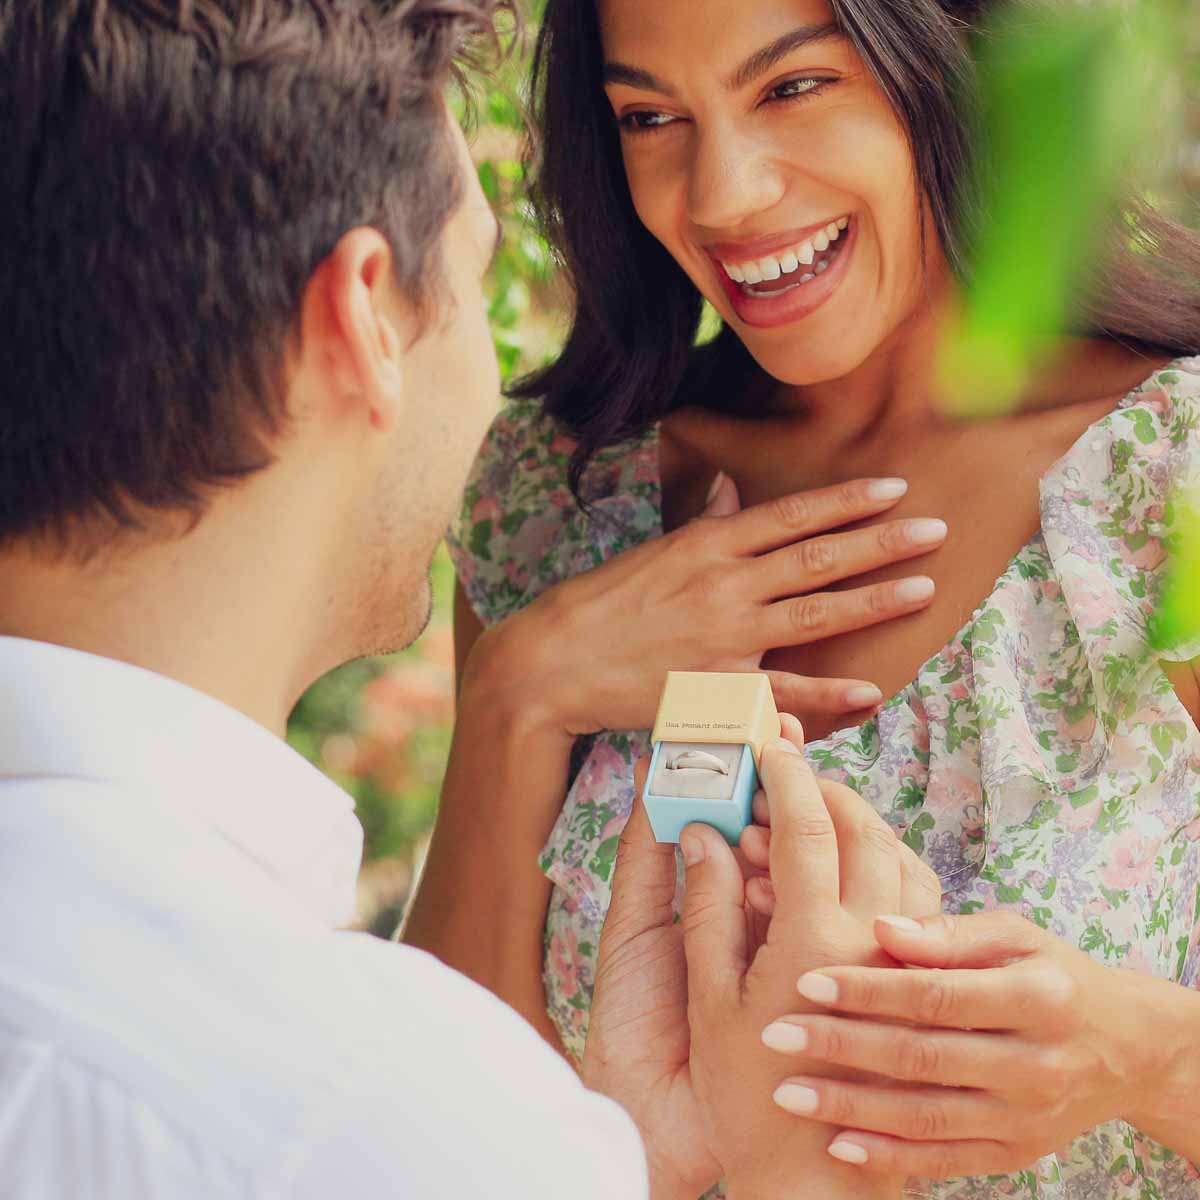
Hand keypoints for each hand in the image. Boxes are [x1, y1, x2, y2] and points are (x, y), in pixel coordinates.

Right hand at [468, 475, 944, 737]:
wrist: (555, 660)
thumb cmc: (601, 602)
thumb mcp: (653, 550)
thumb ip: (702, 521)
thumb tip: (731, 489)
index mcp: (708, 544)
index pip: (792, 516)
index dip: (847, 502)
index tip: (894, 490)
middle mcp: (724, 584)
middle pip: (817, 558)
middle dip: (881, 543)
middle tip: (934, 530)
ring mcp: (724, 637)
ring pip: (814, 614)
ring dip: (873, 601)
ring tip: (923, 589)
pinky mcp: (716, 688)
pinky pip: (783, 691)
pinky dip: (828, 692)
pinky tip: (871, 689)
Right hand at [583, 714, 925, 1199]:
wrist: (809, 1177)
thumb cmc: (746, 1093)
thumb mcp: (708, 998)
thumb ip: (707, 906)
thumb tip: (703, 832)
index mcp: (812, 937)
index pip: (806, 825)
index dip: (786, 774)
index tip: (771, 743)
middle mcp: (869, 939)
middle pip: (863, 827)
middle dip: (826, 785)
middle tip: (792, 770)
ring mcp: (901, 962)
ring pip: (900, 858)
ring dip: (861, 821)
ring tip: (820, 812)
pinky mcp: (916, 984)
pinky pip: (918, 899)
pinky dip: (888, 864)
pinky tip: (856, 872)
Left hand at [762, 910, 1155, 1179]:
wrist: (1122, 1048)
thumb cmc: (1050, 973)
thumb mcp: (1014, 936)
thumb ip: (948, 934)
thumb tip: (881, 927)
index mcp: (1038, 997)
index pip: (937, 994)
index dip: (869, 989)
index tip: (807, 979)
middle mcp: (1034, 1064)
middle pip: (923, 1058)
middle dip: (842, 1047)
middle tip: (775, 1035)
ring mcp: (1024, 1117)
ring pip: (926, 1117)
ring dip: (850, 1106)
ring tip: (787, 1092)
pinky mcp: (1014, 1153)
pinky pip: (943, 1159)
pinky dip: (888, 1155)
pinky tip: (836, 1142)